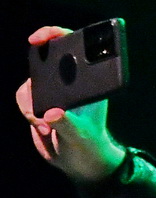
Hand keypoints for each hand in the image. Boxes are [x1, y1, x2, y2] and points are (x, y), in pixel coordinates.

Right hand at [15, 26, 126, 182]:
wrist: (80, 163)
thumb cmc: (90, 146)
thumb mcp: (80, 136)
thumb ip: (66, 124)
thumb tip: (51, 114)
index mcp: (89, 82)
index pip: (73, 48)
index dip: (54, 35)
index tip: (37, 39)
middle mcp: (70, 82)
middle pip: (44, 61)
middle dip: (33, 74)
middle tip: (35, 99)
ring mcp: (53, 92)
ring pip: (29, 83)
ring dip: (29, 103)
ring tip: (44, 124)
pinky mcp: (39, 103)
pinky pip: (23, 97)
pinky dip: (25, 110)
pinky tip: (40, 127)